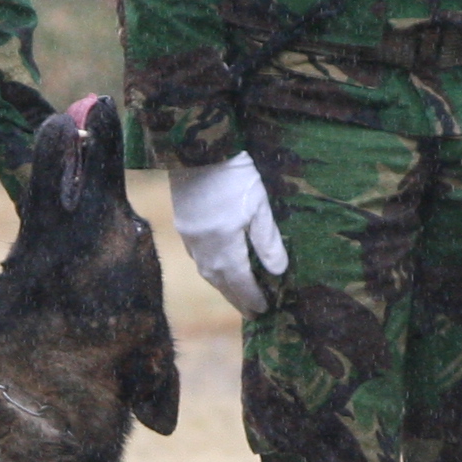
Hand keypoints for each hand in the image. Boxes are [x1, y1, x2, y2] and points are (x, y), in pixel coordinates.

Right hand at [168, 153, 287, 316]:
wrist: (197, 148)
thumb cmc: (233, 175)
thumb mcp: (258, 206)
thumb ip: (268, 242)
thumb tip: (278, 272)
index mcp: (223, 245)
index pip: (240, 281)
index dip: (252, 297)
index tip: (264, 310)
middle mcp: (203, 248)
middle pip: (220, 282)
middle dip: (236, 298)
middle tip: (251, 313)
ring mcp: (189, 237)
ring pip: (206, 271)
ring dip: (222, 286)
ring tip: (236, 296)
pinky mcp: (183, 226)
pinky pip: (198, 258)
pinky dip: (211, 270)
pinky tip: (218, 268)